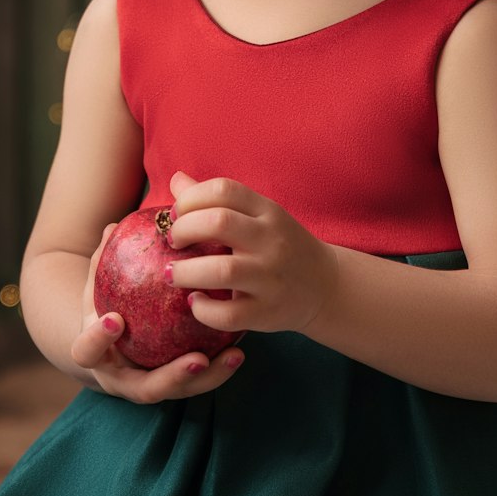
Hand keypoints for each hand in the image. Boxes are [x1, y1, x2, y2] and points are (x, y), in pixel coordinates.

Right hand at [69, 222, 246, 403]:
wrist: (110, 348)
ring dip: (209, 377)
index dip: (97, 340)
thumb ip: (102, 263)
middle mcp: (123, 380)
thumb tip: (113, 228)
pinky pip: (200, 381)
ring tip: (233, 355)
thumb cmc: (105, 307)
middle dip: (172, 376)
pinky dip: (220, 367)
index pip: (86, 352)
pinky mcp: (176, 386)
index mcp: (96, 355)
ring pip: (181, 392)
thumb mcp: (97, 288)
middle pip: (147, 389)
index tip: (115, 320)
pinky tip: (240, 349)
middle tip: (197, 360)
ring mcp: (152, 386)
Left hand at [166, 170, 339, 335]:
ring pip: (223, 270)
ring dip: (185, 272)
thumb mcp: (257, 216)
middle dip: (183, 229)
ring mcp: (271, 278)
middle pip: (219, 223)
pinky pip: (229, 314)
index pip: (224, 190)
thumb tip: (176, 181)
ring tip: (170, 273)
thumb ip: (217, 200)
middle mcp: (271, 241)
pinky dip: (203, 309)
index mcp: (267, 211)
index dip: (190, 198)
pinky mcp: (267, 312)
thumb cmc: (280, 246)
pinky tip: (194, 302)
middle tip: (173, 241)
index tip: (175, 214)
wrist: (325, 287)